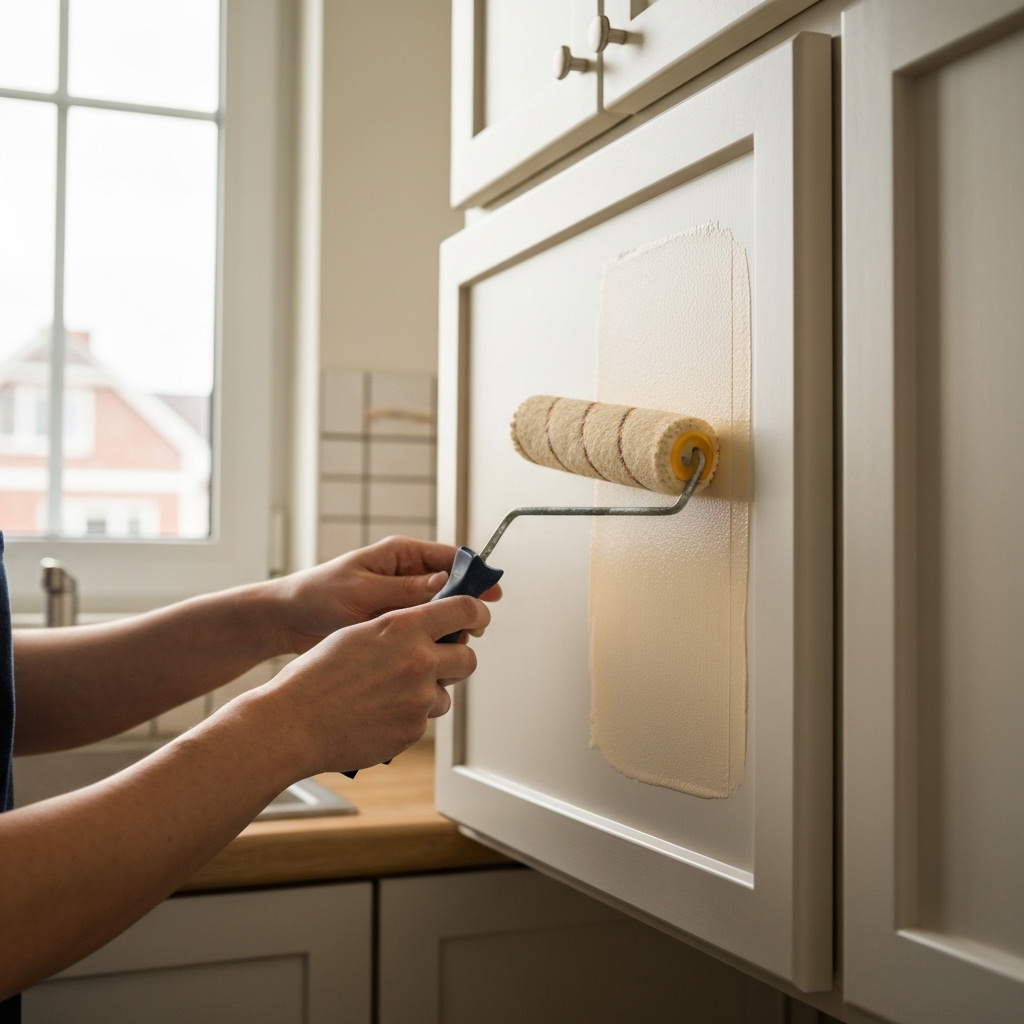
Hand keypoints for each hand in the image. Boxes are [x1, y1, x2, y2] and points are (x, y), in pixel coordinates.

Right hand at [255, 595, 490, 775]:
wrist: (294, 723)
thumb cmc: (315, 676)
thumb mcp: (358, 632)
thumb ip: (399, 627)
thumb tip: (427, 626)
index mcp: (403, 627)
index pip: (463, 610)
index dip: (477, 611)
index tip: (478, 615)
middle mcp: (419, 661)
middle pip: (467, 657)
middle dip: (456, 659)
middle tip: (438, 662)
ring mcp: (419, 699)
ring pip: (445, 693)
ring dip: (428, 692)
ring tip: (389, 694)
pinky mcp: (413, 730)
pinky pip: (424, 720)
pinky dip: (408, 717)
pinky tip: (378, 714)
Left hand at [266, 536, 501, 654]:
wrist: (285, 621)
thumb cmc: (317, 597)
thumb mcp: (364, 592)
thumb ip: (407, 590)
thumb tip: (448, 584)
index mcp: (400, 556)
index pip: (451, 559)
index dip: (475, 576)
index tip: (493, 594)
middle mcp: (406, 576)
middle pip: (451, 591)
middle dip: (461, 612)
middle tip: (465, 635)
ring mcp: (401, 602)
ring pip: (439, 617)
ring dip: (445, 633)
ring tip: (442, 653)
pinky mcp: (393, 626)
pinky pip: (422, 634)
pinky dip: (428, 646)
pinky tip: (427, 662)